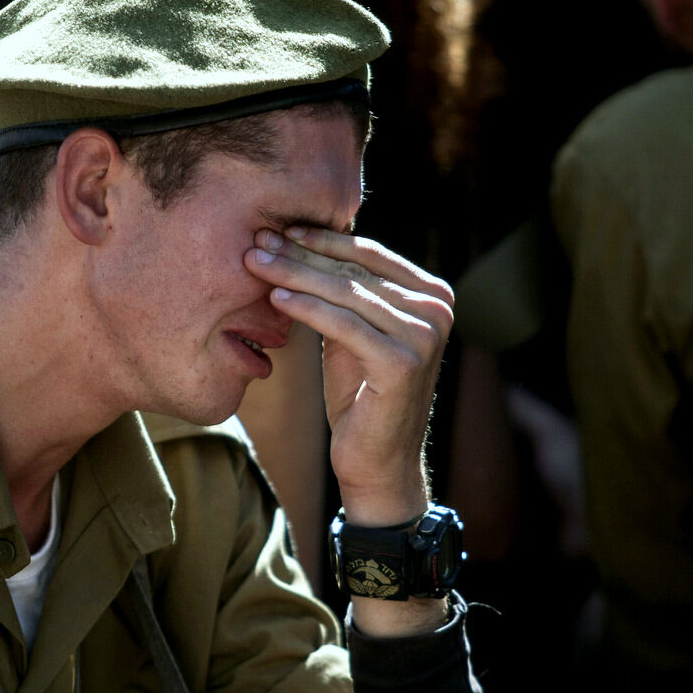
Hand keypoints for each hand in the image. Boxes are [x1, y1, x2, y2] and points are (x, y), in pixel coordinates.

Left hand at [245, 227, 453, 526]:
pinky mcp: (403, 363)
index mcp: (434, 295)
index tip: (278, 229)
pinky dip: (306, 308)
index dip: (322, 240)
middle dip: (301, 254)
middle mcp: (438, 310)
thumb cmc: (361, 397)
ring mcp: (425, 336)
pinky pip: (343, 325)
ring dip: (295, 275)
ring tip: (254, 263)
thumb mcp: (356, 334)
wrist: (378, 463)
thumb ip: (349, 293)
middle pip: (355, 271)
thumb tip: (302, 241)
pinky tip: (275, 298)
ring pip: (346, 293)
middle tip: (257, 240)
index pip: (369, 254)